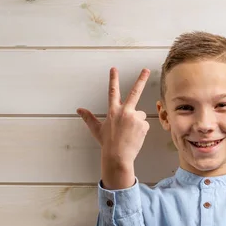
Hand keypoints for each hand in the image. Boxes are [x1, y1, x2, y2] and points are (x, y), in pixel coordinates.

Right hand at [77, 67, 150, 188]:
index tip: (114, 69)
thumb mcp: (97, 130)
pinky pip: (144, 124)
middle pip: (135, 92)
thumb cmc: (107, 144)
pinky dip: (141, 130)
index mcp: (113, 111)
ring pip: (140, 115)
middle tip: (146, 69)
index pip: (112, 91)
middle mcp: (124, 111)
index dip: (113, 79)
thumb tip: (79, 110)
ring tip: (130, 133)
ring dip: (137, 122)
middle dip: (140, 79)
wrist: (118, 156)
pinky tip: (135, 137)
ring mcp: (134, 117)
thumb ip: (89, 118)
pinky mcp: (143, 124)